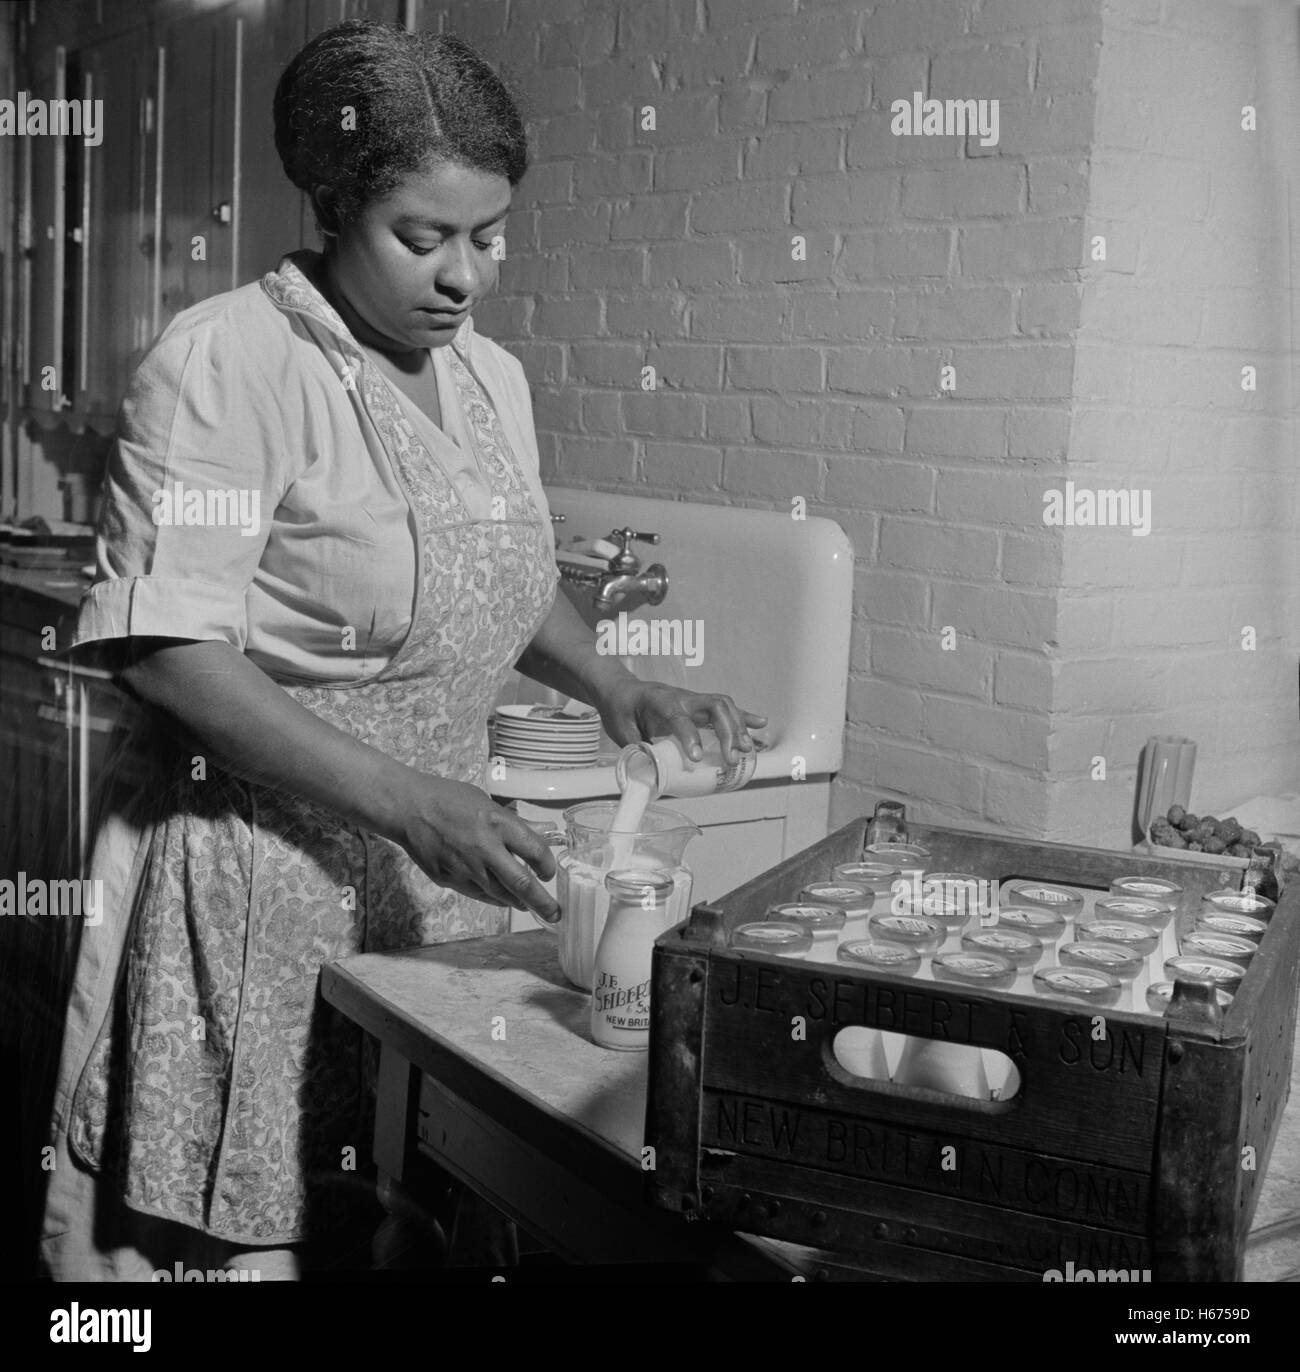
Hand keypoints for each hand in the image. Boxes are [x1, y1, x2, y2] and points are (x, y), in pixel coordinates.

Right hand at [393, 773, 558, 920]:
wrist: (407, 808)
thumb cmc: (447, 799)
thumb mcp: (486, 803)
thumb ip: (512, 823)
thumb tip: (542, 833)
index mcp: (497, 823)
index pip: (535, 851)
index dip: (547, 866)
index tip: (550, 872)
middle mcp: (484, 848)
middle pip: (521, 883)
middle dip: (542, 902)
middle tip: (554, 914)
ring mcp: (465, 868)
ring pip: (500, 894)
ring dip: (517, 901)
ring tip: (527, 904)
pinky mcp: (449, 880)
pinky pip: (478, 894)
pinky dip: (493, 897)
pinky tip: (501, 896)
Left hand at [596, 678, 766, 764]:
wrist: (621, 689)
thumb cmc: (621, 709)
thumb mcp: (621, 731)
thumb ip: (637, 751)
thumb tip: (650, 778)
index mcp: (659, 702)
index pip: (679, 717)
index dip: (689, 736)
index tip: (696, 758)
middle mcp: (682, 697)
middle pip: (713, 706)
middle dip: (727, 731)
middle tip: (731, 758)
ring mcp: (694, 699)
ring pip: (724, 706)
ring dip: (738, 727)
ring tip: (747, 750)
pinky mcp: (700, 705)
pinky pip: (727, 709)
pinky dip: (745, 717)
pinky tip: (761, 725)